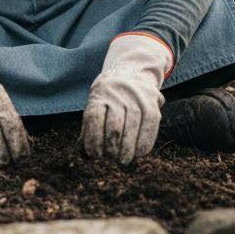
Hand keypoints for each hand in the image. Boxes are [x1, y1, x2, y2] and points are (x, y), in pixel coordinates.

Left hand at [81, 33, 170, 164]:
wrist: (132, 72)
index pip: (94, 118)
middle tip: (110, 160)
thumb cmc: (109, 99)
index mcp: (99, 94)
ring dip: (127, 149)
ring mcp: (135, 98)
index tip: (94, 155)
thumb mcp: (96, 105)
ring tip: (123, 160)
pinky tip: (139, 153)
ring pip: (132, 128)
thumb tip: (82, 155)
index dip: (93, 140)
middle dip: (111, 148)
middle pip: (114, 126)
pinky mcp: (151, 103)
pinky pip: (149, 126)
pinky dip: (144, 143)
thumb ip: (90, 127)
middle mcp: (117, 94)